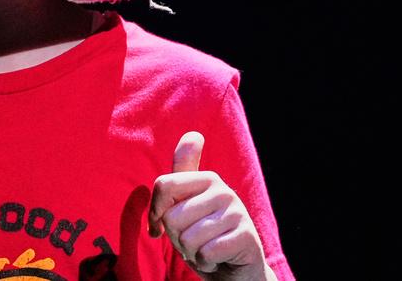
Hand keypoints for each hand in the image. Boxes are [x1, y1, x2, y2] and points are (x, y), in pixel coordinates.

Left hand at [148, 132, 274, 280]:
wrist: (234, 270)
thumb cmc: (203, 235)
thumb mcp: (186, 202)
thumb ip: (183, 171)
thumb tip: (193, 134)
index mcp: (207, 178)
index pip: (163, 185)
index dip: (155, 212)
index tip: (160, 224)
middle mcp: (224, 191)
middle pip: (173, 216)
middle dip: (176, 238)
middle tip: (193, 240)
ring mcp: (238, 213)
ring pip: (188, 238)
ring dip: (191, 252)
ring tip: (205, 248)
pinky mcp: (246, 238)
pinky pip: (206, 253)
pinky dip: (206, 262)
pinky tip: (217, 259)